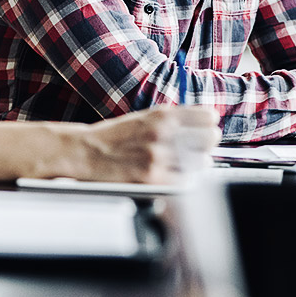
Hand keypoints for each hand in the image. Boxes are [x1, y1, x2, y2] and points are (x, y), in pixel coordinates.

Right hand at [72, 106, 219, 182]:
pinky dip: (184, 179)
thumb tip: (201, 127)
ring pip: (201, 162)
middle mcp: (163, 133)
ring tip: (188, 162)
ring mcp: (159, 157)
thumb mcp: (144, 117)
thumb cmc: (115, 136)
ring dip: (198, 163)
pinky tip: (177, 175)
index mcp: (162, 115)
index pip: (207, 117)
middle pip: (209, 139)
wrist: (86, 152)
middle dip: (208, 143)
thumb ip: (171, 121)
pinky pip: (185, 181)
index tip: (207, 128)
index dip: (209, 124)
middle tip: (202, 147)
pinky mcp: (153, 179)